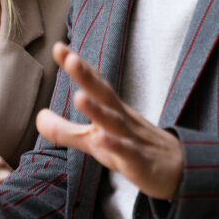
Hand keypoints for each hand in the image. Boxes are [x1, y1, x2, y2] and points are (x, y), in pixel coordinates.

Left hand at [36, 42, 183, 199]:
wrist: (180, 171)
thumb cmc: (134, 149)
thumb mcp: (96, 140)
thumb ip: (66, 130)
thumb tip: (38, 117)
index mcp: (112, 109)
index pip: (94, 83)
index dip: (78, 66)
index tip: (59, 47)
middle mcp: (122, 118)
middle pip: (104, 94)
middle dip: (87, 76)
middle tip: (71, 58)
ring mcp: (132, 139)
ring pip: (114, 122)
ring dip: (97, 110)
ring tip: (79, 96)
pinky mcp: (139, 162)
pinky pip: (126, 152)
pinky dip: (114, 145)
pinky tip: (100, 139)